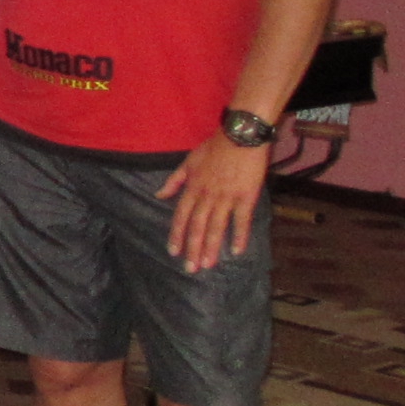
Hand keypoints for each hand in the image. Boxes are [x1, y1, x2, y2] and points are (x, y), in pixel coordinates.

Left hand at [157, 132, 268, 272]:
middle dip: (193, 248)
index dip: (177, 235)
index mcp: (192, 188)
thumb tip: (158, 195)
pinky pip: (241, 220)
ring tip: (208, 265)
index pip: (181, 216)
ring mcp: (226, 197)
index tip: (173, 252)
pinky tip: (237, 251)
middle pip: (197, 226)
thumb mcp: (188, 161)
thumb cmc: (214, 147)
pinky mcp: (246, 197)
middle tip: (190, 268)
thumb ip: (174, 181)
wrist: (240, 136)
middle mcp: (207, 196)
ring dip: (211, 247)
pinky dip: (239, 236)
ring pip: (216, 227)